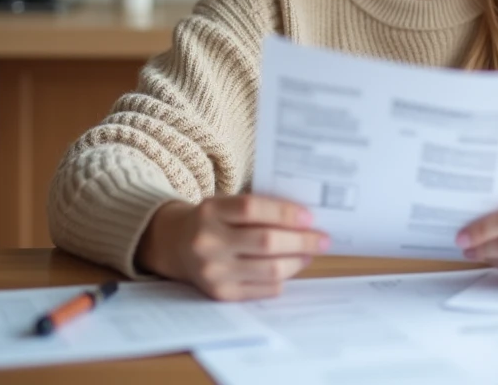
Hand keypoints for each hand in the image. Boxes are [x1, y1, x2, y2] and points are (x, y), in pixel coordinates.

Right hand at [136, 194, 329, 300]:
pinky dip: (283, 278)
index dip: (285, 212)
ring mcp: (212, 271)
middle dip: (301, 240)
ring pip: (269, 269)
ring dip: (297, 261)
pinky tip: (291, 267)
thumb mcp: (226, 203)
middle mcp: (207, 241)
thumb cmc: (213, 220)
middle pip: (266, 241)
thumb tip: (305, 218)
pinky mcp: (220, 293)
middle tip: (322, 238)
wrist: (175, 244)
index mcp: (210, 211)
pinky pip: (264, 289)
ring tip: (309, 253)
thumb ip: (258, 207)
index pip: (252, 209)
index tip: (310, 216)